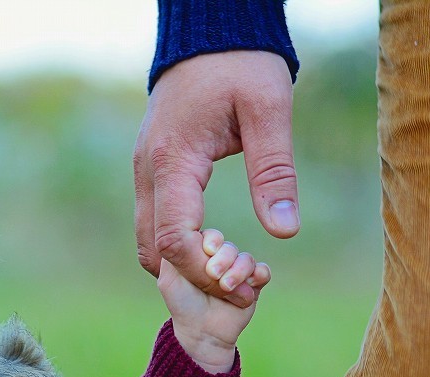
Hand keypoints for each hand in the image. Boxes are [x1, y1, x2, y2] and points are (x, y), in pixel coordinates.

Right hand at [135, 51, 298, 307]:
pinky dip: (178, 247)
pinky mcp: (154, 171)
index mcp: (173, 161)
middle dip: (194, 279)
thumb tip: (284, 231)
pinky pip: (156, 223)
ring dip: (184, 266)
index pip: (176, 239)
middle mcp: (148, 171)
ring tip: (230, 271)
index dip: (207, 274)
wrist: (212, 35)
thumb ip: (274, 172)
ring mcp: (145, 171)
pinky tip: (214, 250)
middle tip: (239, 288)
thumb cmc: (242, 66)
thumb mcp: (268, 112)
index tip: (244, 287)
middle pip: (155, 250)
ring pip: (149, 241)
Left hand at [158, 229, 270, 373]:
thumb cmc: (183, 305)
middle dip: (224, 259)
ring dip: (238, 271)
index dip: (212, 241)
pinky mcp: (254, 286)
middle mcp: (222, 261)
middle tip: (214, 274)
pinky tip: (250, 285)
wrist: (202, 333)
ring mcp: (239, 273)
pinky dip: (258, 275)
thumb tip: (186, 231)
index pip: (212, 236)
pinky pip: (263, 271)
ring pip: (247, 259)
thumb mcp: (169, 278)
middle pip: (230, 247)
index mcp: (202, 255)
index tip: (207, 251)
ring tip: (226, 287)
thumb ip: (173, 253)